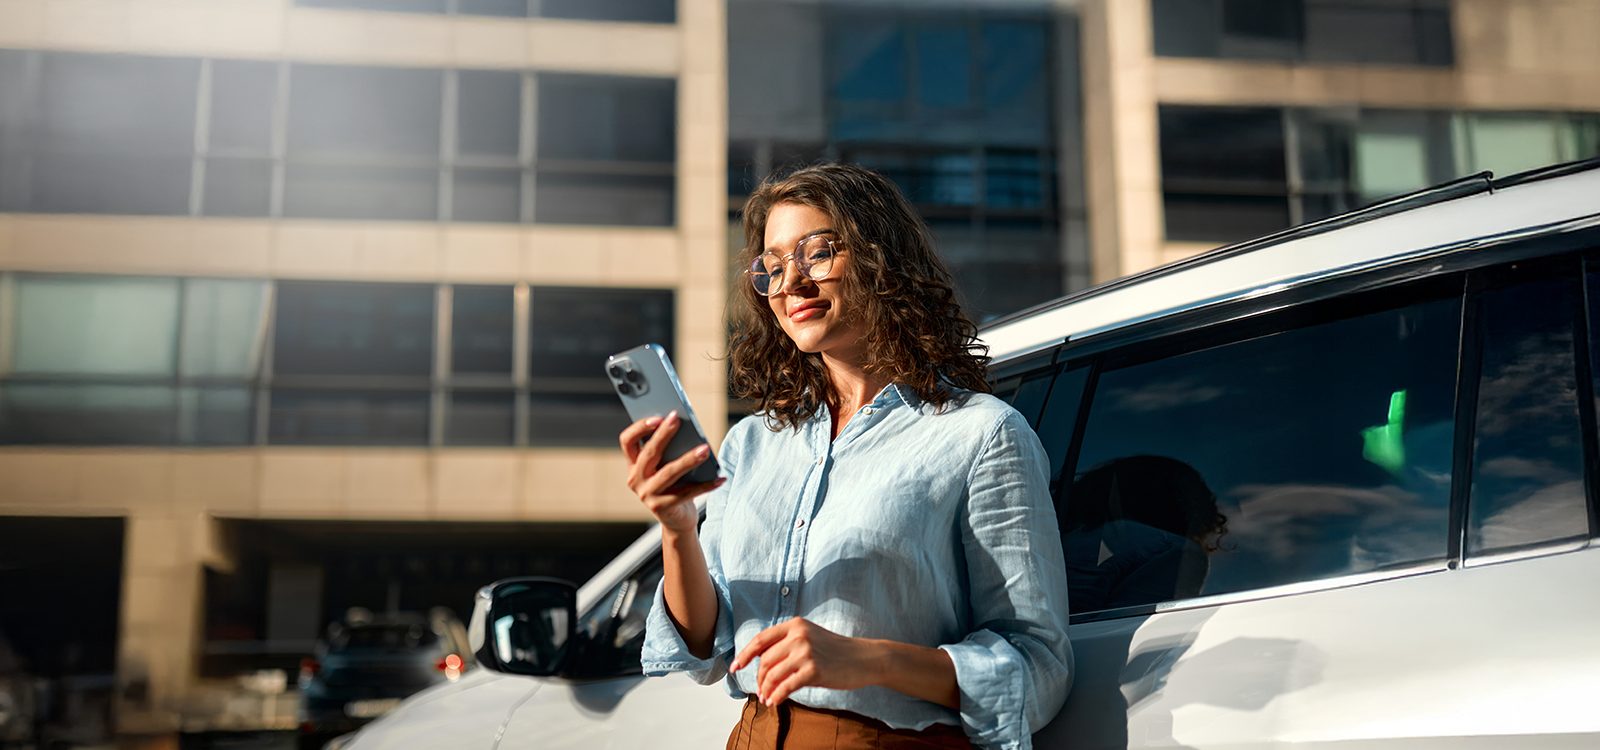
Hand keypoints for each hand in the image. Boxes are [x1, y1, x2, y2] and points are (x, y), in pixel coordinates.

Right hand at [620, 412, 723, 533]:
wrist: (677, 520)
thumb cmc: (675, 486)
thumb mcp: (667, 467)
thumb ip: (670, 451)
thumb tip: (687, 430)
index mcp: (634, 465)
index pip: (627, 441)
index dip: (639, 427)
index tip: (657, 417)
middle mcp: (635, 479)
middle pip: (649, 453)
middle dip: (663, 434)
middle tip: (678, 419)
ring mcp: (647, 495)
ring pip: (669, 472)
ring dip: (688, 459)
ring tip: (705, 449)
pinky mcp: (662, 508)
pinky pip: (687, 493)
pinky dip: (706, 485)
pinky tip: (720, 478)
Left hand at [731, 618, 877, 706]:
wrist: (864, 658)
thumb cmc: (836, 651)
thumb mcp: (810, 637)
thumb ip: (787, 644)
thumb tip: (761, 662)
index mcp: (795, 625)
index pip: (761, 640)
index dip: (744, 655)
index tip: (735, 668)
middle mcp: (798, 635)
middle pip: (765, 661)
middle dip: (759, 679)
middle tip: (760, 691)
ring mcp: (806, 652)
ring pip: (772, 675)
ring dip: (766, 690)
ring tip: (766, 699)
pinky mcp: (814, 670)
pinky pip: (785, 687)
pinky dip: (776, 696)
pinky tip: (775, 702)